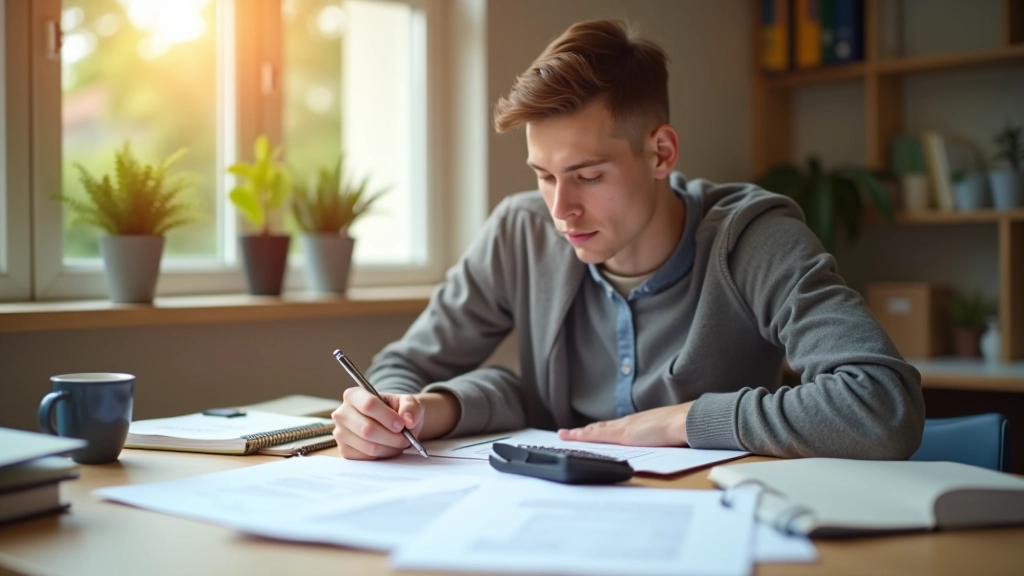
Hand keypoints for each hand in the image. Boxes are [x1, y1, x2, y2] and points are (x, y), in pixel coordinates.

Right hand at [332, 387, 425, 459]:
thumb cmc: (398, 410)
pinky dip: (383, 455)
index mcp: (354, 395)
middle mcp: (342, 413)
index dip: (387, 417)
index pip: (369, 405)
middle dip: (391, 437)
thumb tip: (408, 419)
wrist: (394, 425)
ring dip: (390, 447)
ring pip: (368, 446)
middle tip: (405, 438)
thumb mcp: (409, 402)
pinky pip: (366, 458)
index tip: (401, 425)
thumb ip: (411, 407)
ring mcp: (340, 433)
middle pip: (367, 429)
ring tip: (400, 443)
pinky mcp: (344, 451)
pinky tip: (388, 448)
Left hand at [557, 402, 692, 446]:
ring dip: (579, 433)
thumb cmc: (681, 428)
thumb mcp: (666, 434)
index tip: (588, 431)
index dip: (598, 430)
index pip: (613, 428)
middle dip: (584, 432)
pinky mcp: (623, 434)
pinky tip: (572, 437)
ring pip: (596, 430)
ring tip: (564, 435)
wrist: (685, 422)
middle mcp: (628, 423)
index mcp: (637, 424)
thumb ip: (658, 437)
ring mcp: (624, 428)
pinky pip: (597, 435)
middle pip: (601, 428)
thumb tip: (662, 442)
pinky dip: (584, 436)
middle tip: (567, 434)